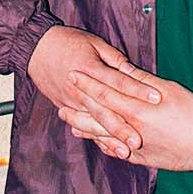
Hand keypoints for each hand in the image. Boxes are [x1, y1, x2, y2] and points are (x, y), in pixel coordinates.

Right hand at [28, 27, 161, 158]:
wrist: (36, 48)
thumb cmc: (68, 42)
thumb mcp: (94, 43)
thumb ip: (114, 59)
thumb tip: (133, 71)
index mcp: (91, 68)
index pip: (119, 81)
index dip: (138, 90)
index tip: (156, 98)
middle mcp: (81, 88)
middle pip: (105, 110)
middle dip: (123, 127)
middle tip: (139, 140)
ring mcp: (71, 100)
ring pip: (93, 123)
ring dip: (109, 138)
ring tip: (124, 151)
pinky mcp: (64, 107)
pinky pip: (81, 125)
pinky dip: (93, 137)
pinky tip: (105, 148)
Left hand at [60, 66, 192, 170]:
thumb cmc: (191, 113)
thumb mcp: (168, 90)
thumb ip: (142, 81)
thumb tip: (123, 70)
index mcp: (136, 109)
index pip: (105, 93)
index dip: (88, 83)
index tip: (73, 74)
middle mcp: (130, 129)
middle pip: (97, 116)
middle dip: (79, 105)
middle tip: (62, 98)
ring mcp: (133, 146)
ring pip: (102, 135)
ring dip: (84, 127)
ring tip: (69, 121)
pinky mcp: (139, 158)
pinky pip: (114, 150)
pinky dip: (101, 143)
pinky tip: (93, 139)